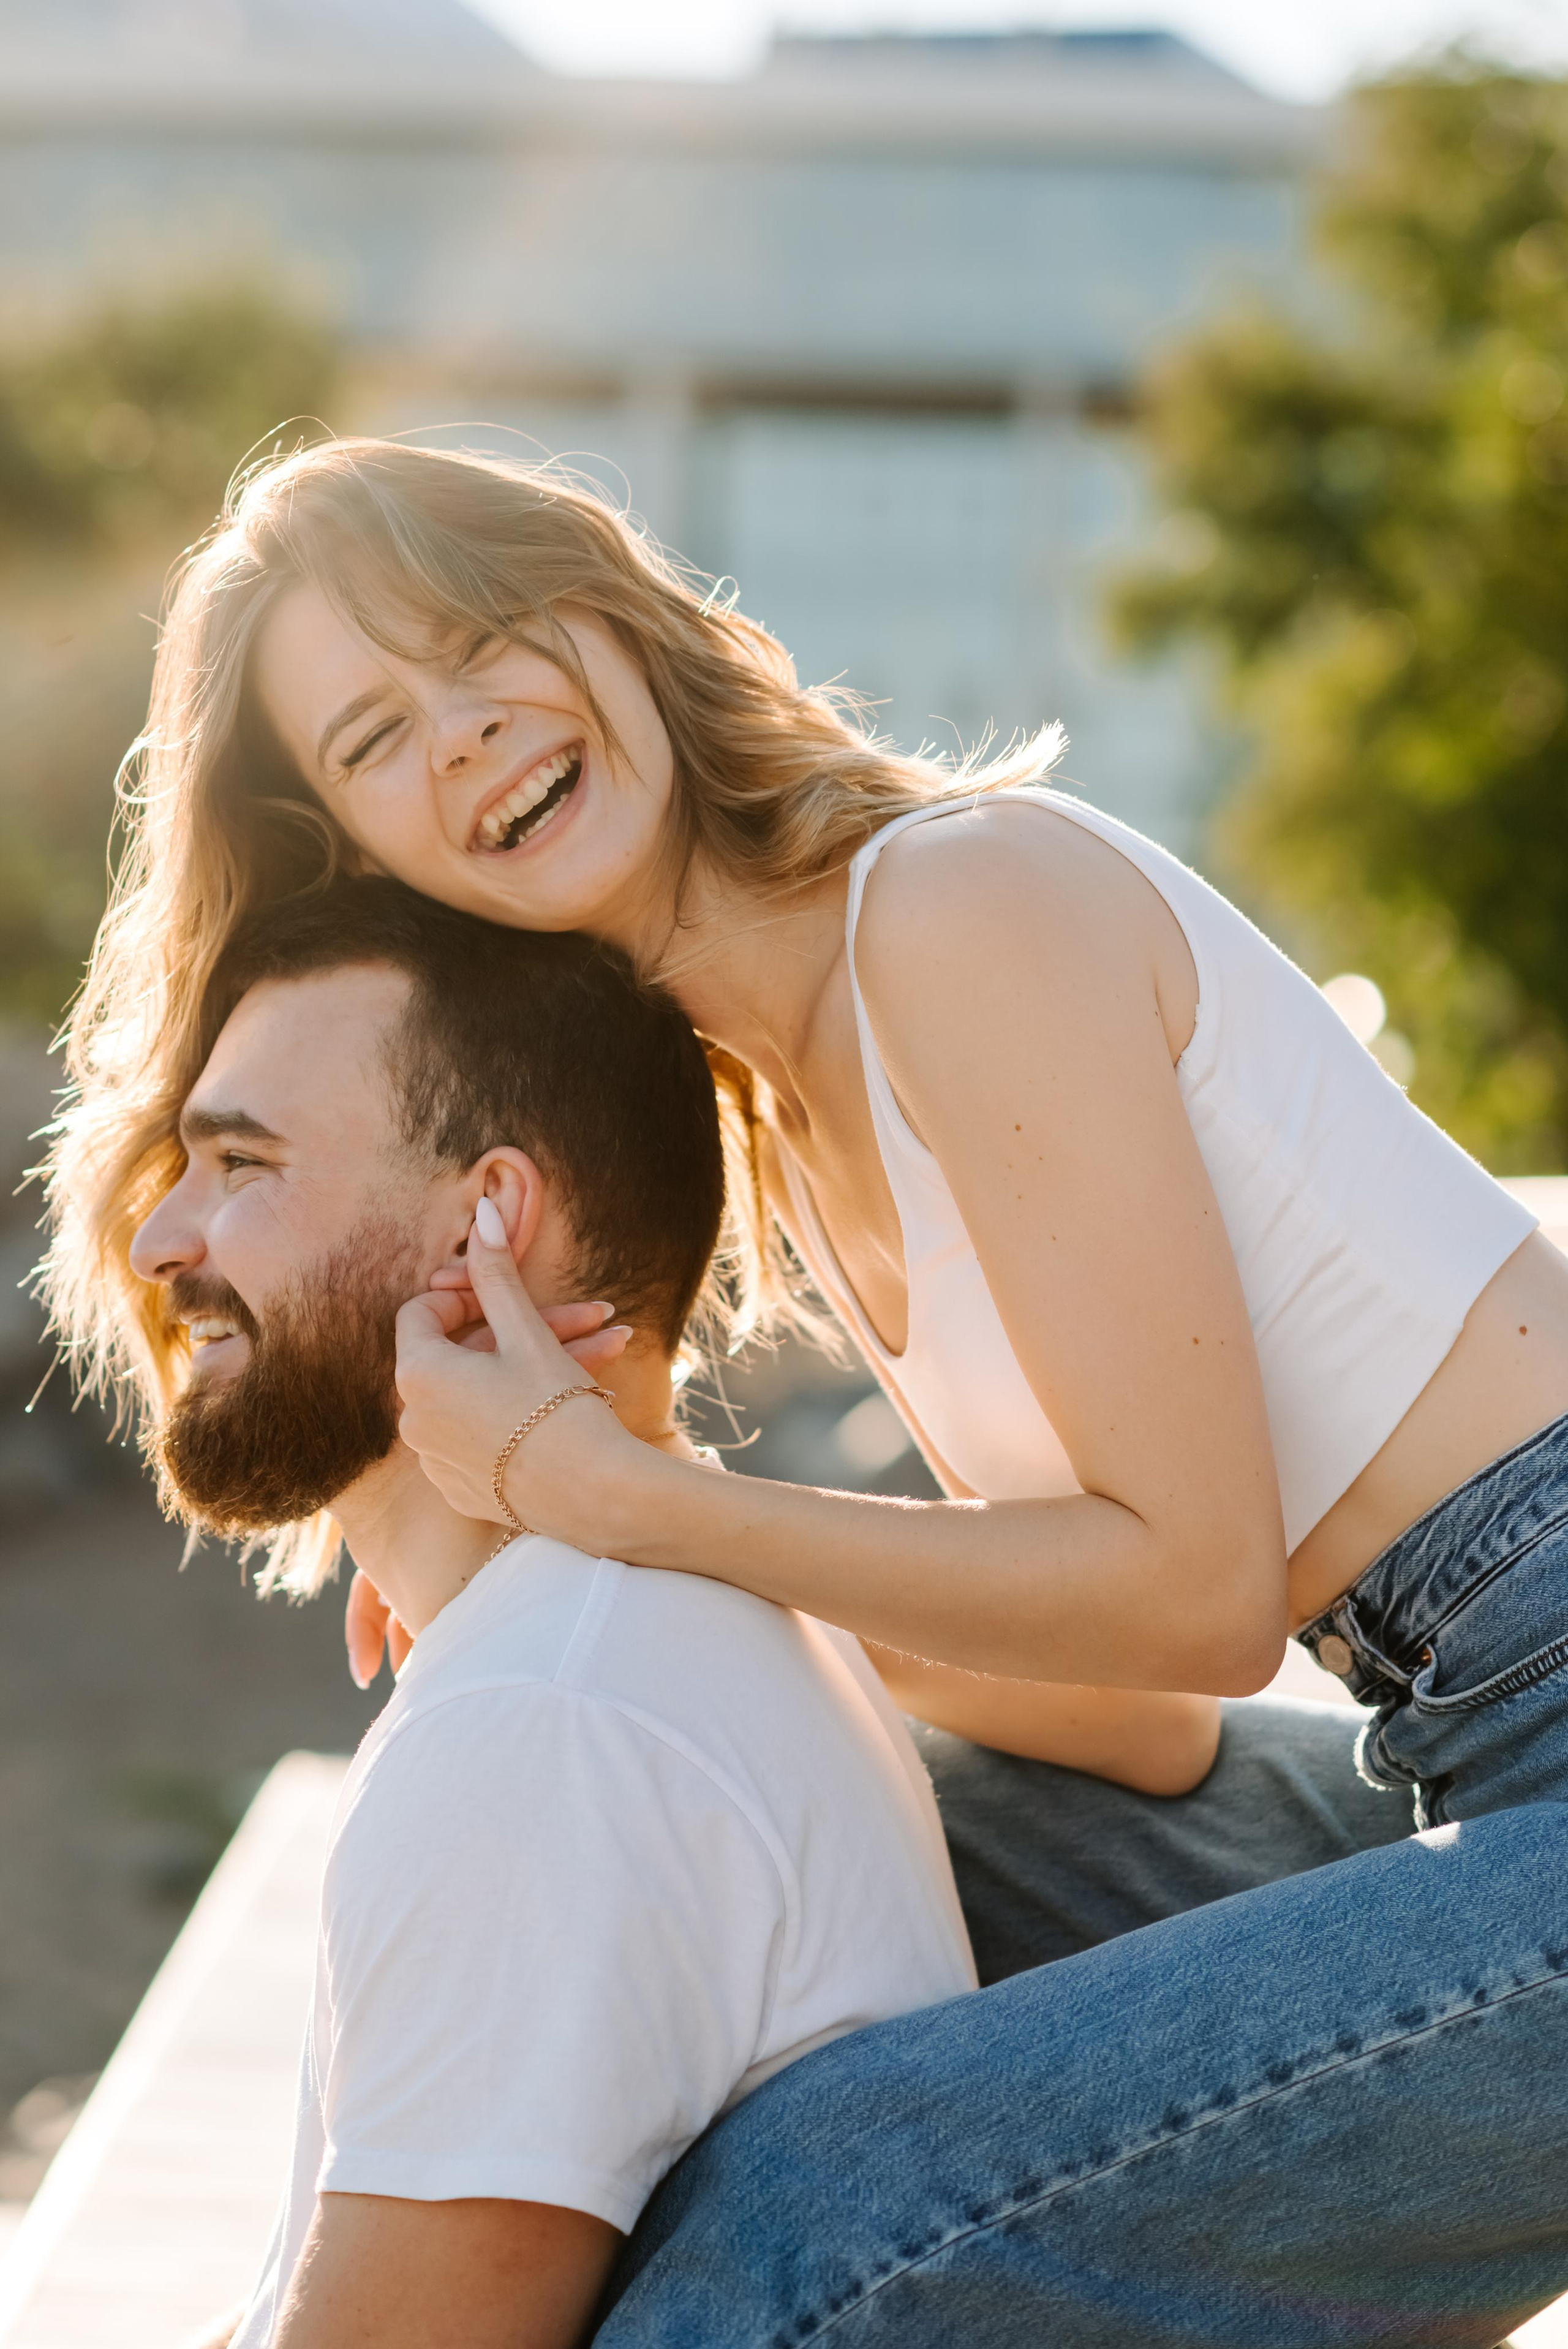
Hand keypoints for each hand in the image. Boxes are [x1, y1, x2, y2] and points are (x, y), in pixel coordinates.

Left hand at [347, 1291, 628, 1686]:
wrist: (595, 1498)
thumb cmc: (557, 1409)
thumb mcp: (526, 1332)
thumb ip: (496, 1272)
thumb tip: (480, 1210)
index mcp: (417, 1375)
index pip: (421, 1312)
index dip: (468, 1292)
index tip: (512, 1292)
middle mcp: (414, 1420)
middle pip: (464, 1353)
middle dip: (528, 1328)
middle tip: (590, 1318)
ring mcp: (437, 1459)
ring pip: (484, 1392)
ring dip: (542, 1364)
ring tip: (610, 1348)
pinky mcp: (464, 1488)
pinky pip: (487, 1432)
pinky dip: (525, 1409)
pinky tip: (585, 1396)